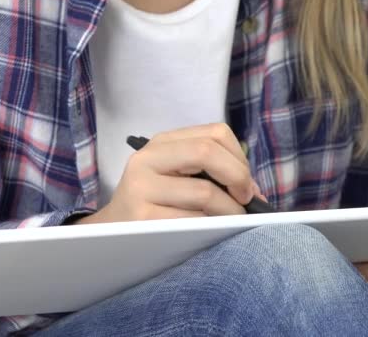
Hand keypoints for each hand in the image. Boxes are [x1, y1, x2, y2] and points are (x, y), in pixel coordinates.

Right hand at [75, 123, 264, 223]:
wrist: (113, 232)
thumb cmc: (156, 206)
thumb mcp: (177, 178)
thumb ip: (212, 173)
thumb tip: (254, 191)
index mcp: (162, 143)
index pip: (215, 133)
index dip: (240, 159)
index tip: (247, 184)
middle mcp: (148, 159)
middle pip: (208, 152)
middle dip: (239, 177)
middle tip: (247, 201)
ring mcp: (141, 188)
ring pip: (205, 192)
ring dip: (231, 211)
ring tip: (232, 222)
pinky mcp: (142, 217)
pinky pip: (193, 221)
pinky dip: (212, 228)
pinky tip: (211, 234)